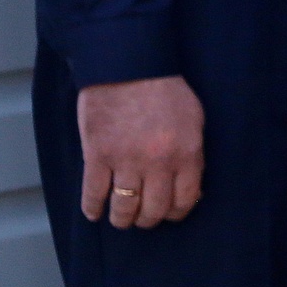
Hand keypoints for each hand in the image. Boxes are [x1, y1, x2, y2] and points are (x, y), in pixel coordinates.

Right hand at [76, 75, 204, 228]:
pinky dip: (92, 208)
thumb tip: (189, 185)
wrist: (129, 66)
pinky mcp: (97, 156)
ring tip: (122, 218)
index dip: (176, 213)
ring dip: (122, 219)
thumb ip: (192, 153)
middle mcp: (158, 163)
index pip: (184, 200)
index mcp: (186, 153)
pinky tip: (94, 213)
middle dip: (149, 219)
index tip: (169, 213)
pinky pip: (93, 194)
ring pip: (124, 208)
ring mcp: (125, 161)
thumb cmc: (165, 90)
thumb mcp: (194, 119)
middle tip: (143, 218)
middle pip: (153, 210)